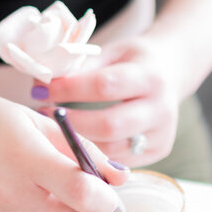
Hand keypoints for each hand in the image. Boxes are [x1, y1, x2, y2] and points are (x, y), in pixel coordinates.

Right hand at [0, 85, 127, 211]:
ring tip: (40, 195)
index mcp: (23, 155)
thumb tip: (120, 178)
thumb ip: (81, 151)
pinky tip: (6, 198)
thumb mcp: (35, 122)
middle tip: (85, 199)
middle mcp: (3, 190)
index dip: (105, 199)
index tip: (110, 196)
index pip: (80, 192)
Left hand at [35, 36, 178, 167]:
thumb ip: (83, 66)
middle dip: (71, 123)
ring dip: (78, 141)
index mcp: (151, 77)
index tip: (42, 90)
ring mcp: (162, 134)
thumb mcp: (112, 52)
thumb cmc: (133, 60)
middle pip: (109, 125)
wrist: (170, 73)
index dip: (69, 89)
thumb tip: (42, 80)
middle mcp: (161, 108)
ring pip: (112, 149)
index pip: (104, 86)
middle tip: (44, 114)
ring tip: (54, 127)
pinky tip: (74, 140)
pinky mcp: (158, 151)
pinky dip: (93, 153)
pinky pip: (118, 160)